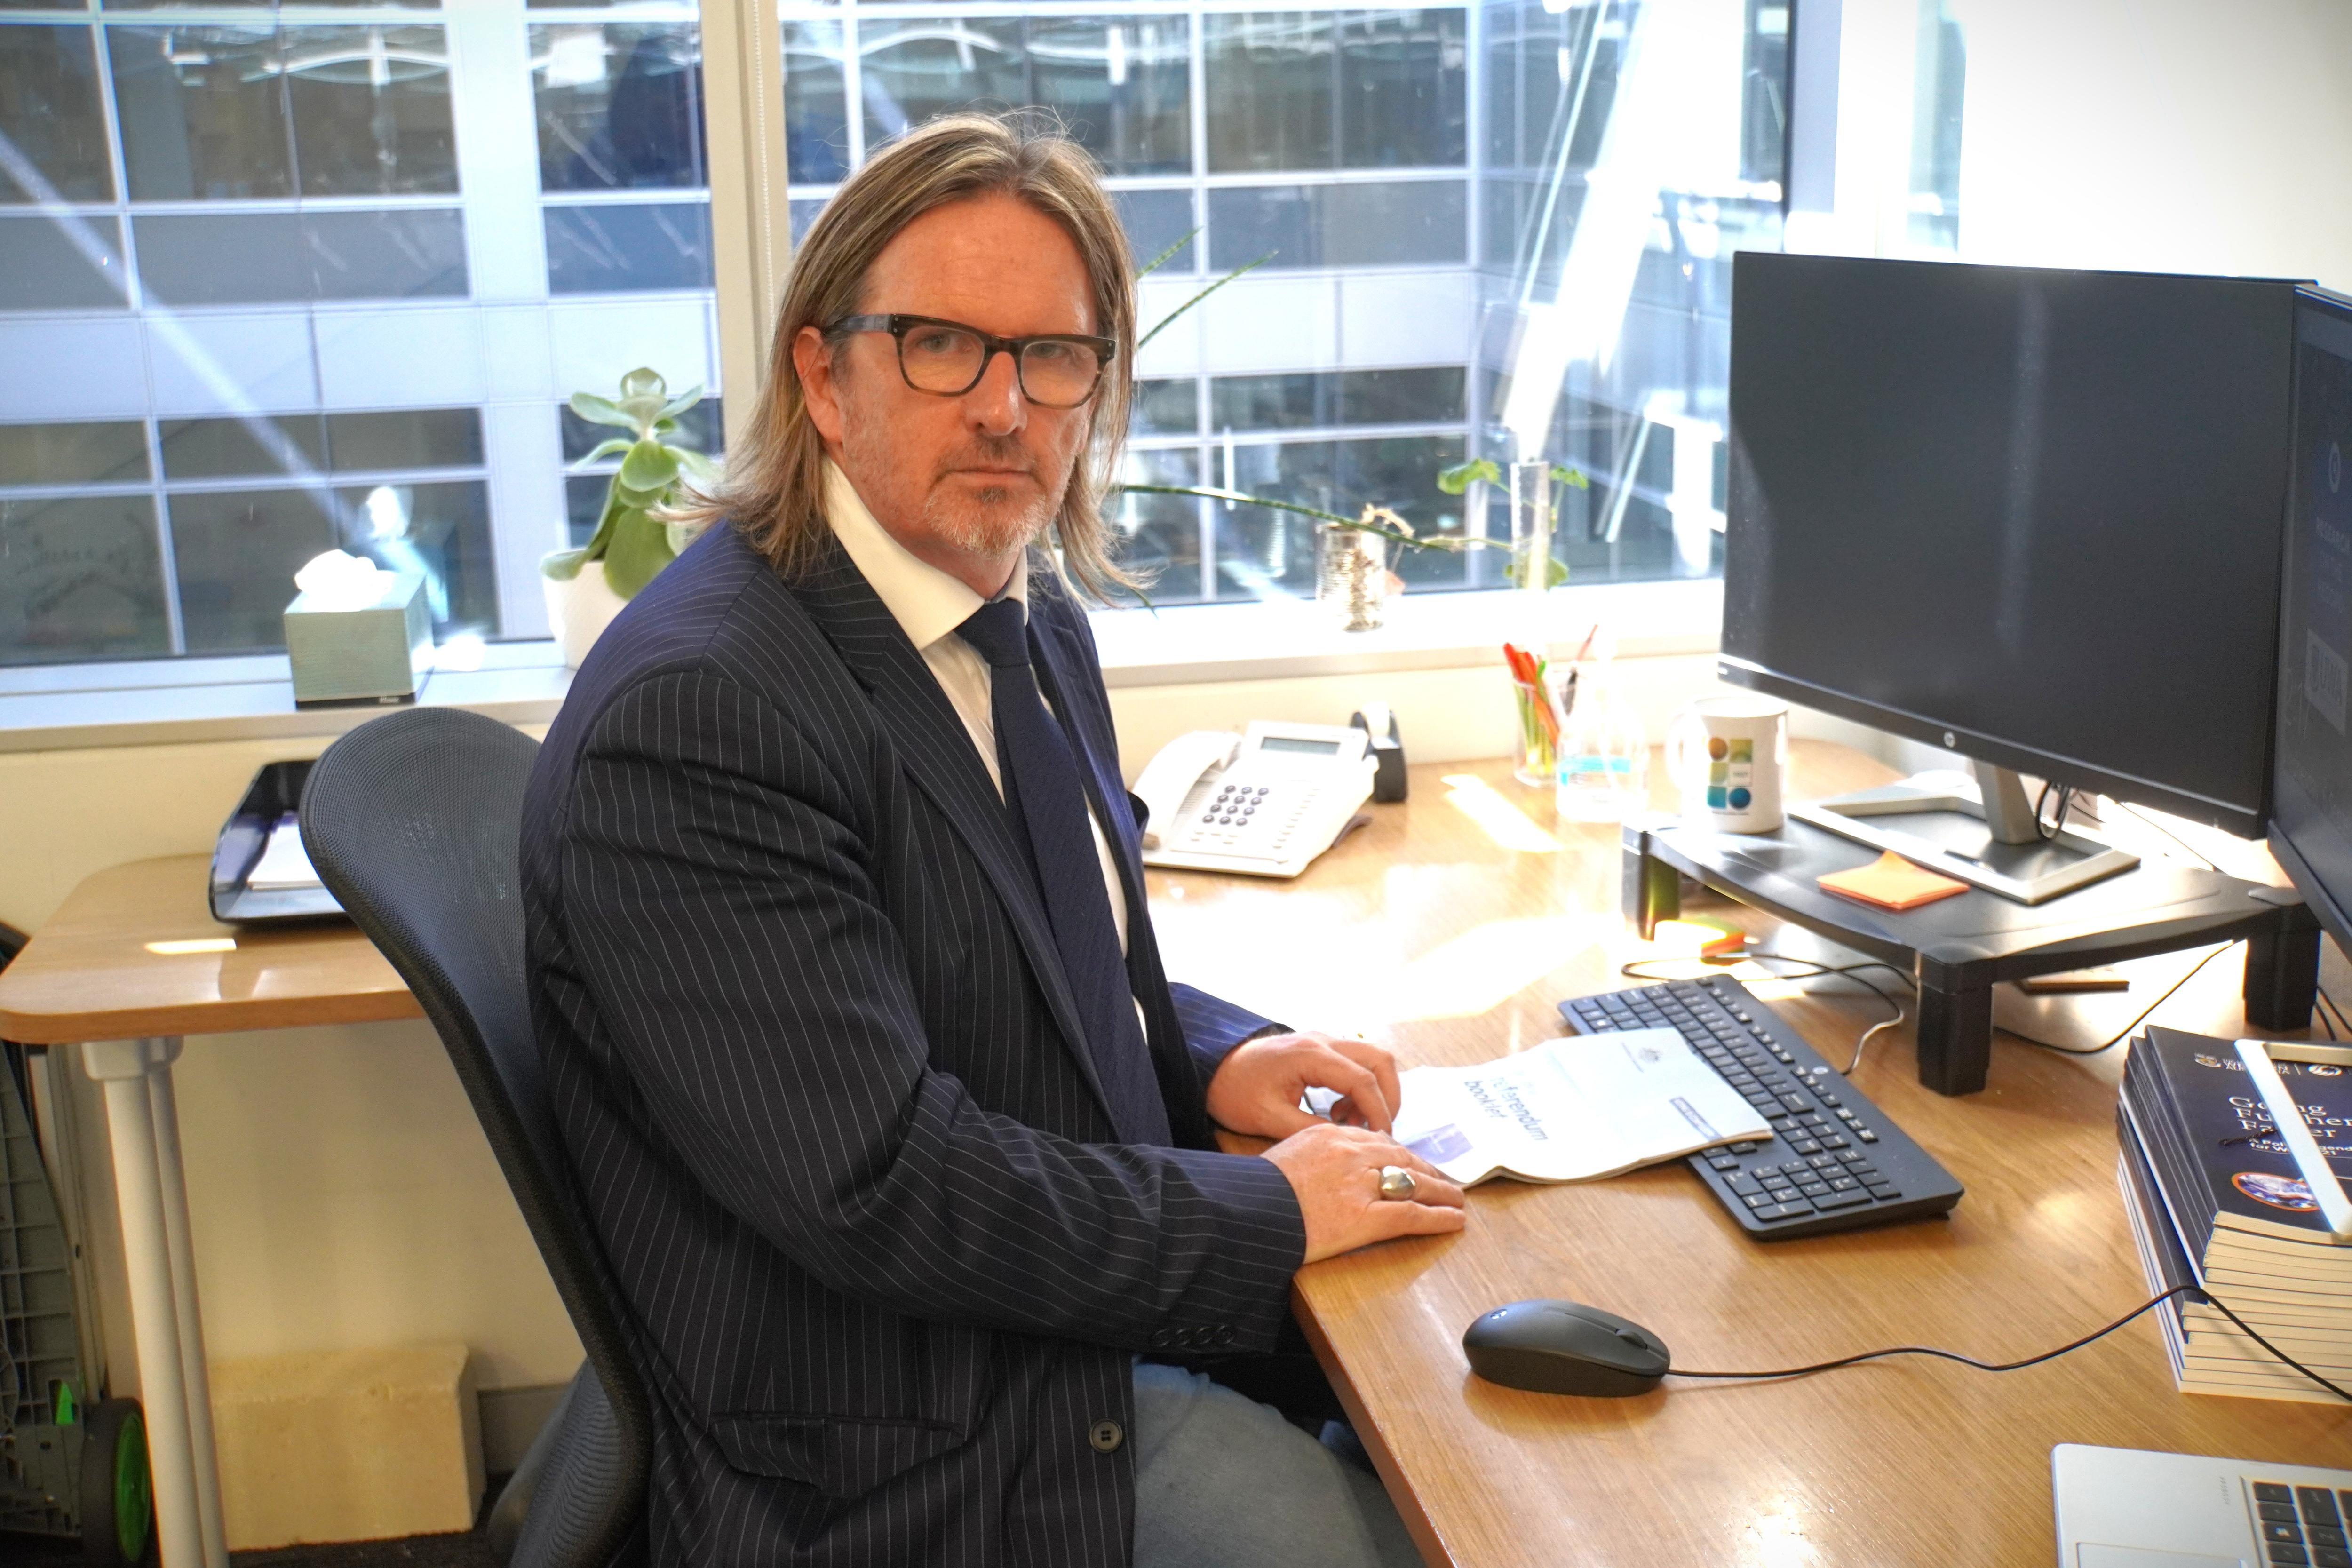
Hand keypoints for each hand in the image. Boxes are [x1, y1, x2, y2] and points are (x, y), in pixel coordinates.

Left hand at [1205, 1032, 1403, 1138]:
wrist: (1212, 1069)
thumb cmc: (1235, 1092)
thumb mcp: (1268, 1118)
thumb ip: (1310, 1129)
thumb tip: (1349, 1143)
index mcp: (1311, 1055)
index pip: (1363, 1079)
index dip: (1378, 1112)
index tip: (1381, 1140)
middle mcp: (1323, 1041)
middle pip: (1379, 1060)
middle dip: (1387, 1097)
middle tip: (1377, 1130)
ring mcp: (1322, 1042)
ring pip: (1372, 1058)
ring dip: (1374, 1091)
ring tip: (1352, 1123)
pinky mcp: (1320, 1049)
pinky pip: (1356, 1063)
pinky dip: (1359, 1088)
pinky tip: (1337, 1112)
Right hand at [1262, 1123, 1466, 1264]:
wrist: (1244, 1213)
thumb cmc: (1254, 1191)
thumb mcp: (1284, 1156)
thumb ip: (1313, 1153)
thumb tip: (1328, 1165)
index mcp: (1330, 1136)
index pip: (1377, 1140)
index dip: (1402, 1153)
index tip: (1413, 1162)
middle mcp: (1351, 1153)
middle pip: (1401, 1157)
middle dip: (1427, 1171)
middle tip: (1444, 1181)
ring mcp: (1360, 1184)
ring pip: (1414, 1183)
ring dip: (1441, 1192)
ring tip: (1458, 1201)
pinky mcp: (1365, 1216)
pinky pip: (1412, 1214)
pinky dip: (1438, 1217)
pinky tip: (1454, 1221)